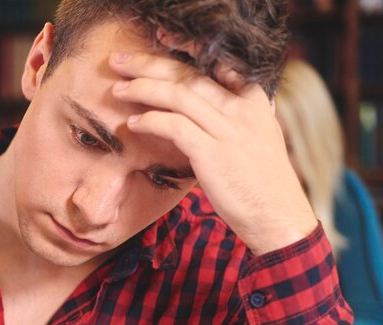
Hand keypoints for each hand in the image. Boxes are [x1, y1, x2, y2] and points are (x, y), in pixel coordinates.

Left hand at [109, 36, 317, 255]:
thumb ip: (237, 113)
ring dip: (142, 90)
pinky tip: (133, 124)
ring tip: (118, 90)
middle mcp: (241, 107)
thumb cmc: (261, 181)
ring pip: (178, 95)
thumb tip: (206, 103)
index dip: (185, 47)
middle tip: (119, 61)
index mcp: (253, 99)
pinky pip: (174, 126)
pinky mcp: (212, 153)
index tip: (159, 39)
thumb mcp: (259, 136)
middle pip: (188, 75)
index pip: (215, 63)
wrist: (276, 215)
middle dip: (148, 64)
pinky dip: (150, 121)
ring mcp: (228, 129)